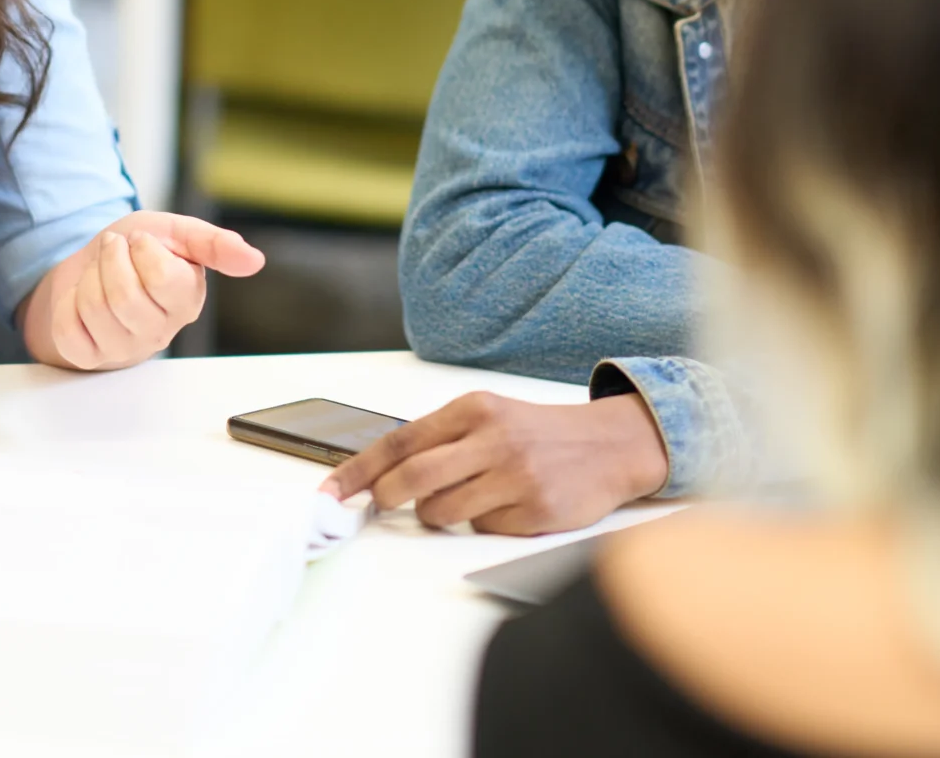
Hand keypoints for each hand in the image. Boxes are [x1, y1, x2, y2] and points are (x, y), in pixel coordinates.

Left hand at [22, 212, 264, 370]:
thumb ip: (214, 244)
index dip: (141, 248)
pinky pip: (68, 329)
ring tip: (99, 272)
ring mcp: (123, 348)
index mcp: (187, 299)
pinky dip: (67, 303)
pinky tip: (81, 300)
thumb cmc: (135, 252)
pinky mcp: (89, 356)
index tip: (139, 242)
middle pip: (123, 297)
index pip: (162, 277)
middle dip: (110, 260)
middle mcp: (160, 331)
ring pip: (94, 309)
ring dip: (88, 277)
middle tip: (115, 251)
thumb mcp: (175, 232)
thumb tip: (255, 260)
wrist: (90, 266)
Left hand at [319, 392, 667, 534]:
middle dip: (386, 498)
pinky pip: (482, 529)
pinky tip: (508, 506)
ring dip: (438, 515)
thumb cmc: (537, 434)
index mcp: (473, 409)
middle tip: (383, 504)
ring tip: (466, 499)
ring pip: (441, 512)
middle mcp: (492, 438)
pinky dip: (483, 524)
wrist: (609, 446)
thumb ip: (441, 440)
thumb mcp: (489, 417)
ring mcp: (514, 475)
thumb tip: (381, 476)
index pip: (399, 441)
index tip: (330, 492)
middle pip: (411, 478)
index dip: (357, 470)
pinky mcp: (534, 510)